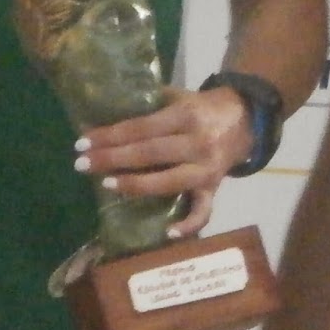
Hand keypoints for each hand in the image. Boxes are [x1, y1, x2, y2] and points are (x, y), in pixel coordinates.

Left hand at [72, 85, 252, 236]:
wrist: (248, 118)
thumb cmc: (204, 107)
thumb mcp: (181, 96)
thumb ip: (151, 102)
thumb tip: (107, 107)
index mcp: (186, 116)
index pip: (141, 128)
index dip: (110, 136)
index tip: (82, 142)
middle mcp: (197, 142)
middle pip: (149, 153)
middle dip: (112, 159)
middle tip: (81, 164)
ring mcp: (207, 168)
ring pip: (168, 182)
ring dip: (135, 185)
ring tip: (107, 184)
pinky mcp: (215, 187)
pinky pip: (204, 210)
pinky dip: (189, 224)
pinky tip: (167, 233)